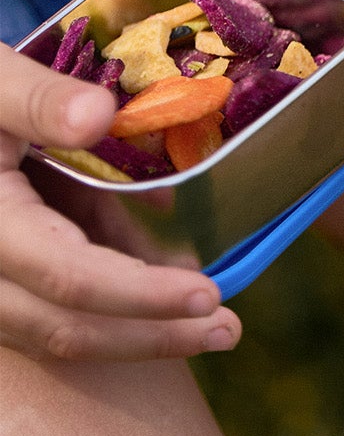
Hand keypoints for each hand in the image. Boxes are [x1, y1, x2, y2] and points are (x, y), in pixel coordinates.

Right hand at [0, 45, 240, 360]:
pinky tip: (166, 273)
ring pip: (59, 323)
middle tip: (229, 331)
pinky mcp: (5, 268)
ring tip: (211, 322)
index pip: (70, 277)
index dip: (141, 294)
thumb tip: (99, 116)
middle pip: (66, 323)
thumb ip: (41, 101)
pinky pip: (57, 295)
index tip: (208, 295)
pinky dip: (114, 291)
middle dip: (150, 334)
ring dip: (136, 326)